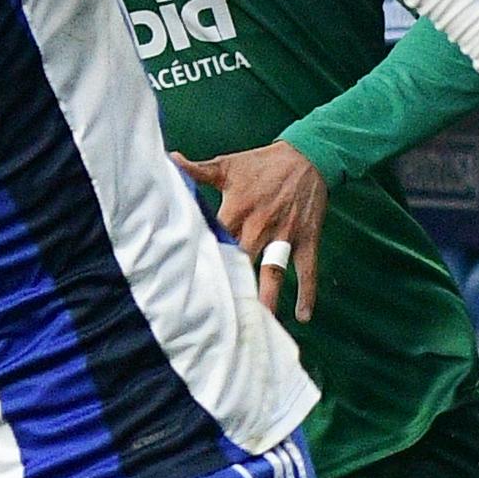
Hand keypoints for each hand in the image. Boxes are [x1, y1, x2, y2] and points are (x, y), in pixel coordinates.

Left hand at [183, 143, 328, 316]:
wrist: (307, 155)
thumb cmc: (262, 163)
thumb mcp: (227, 165)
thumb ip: (197, 170)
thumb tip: (170, 161)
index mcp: (237, 209)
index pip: (216, 238)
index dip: (203, 257)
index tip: (189, 280)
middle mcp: (259, 226)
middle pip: (241, 261)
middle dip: (231, 285)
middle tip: (217, 314)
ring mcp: (285, 235)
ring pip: (273, 271)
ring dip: (267, 296)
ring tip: (259, 322)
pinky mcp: (306, 239)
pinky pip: (307, 270)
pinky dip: (307, 293)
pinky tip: (304, 316)